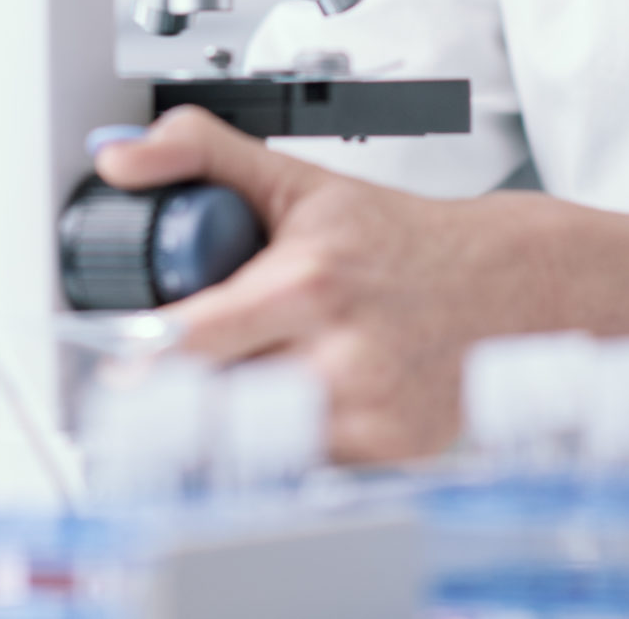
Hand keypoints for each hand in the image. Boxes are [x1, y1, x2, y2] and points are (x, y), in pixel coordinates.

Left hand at [95, 106, 628, 461]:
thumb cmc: (400, 240)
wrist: (515, 289)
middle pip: (217, 408)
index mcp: (310, 281)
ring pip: (259, 448)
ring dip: (232, 434)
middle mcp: (342, 355)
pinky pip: (306, 474)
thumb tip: (119, 160)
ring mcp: (370, 415)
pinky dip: (286, 457)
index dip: (142, 364)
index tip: (113, 375)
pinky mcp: (393, 459)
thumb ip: (202, 154)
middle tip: (157, 401)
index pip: (195, 340)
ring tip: (227, 407)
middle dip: (180, 405)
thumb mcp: (303, 182)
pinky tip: (289, 425)